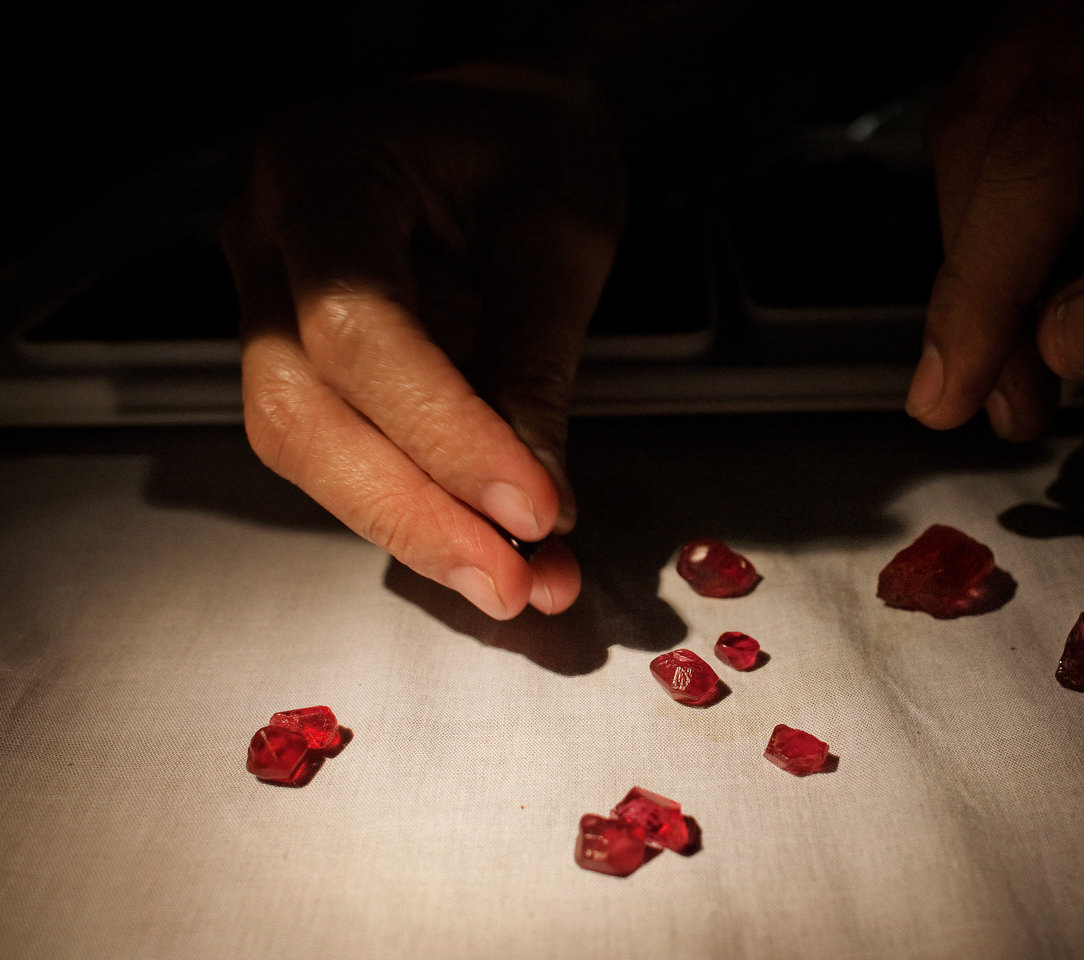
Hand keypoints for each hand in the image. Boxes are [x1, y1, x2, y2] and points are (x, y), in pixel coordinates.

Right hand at [223, 64, 624, 617]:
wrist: (499, 118)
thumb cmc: (530, 142)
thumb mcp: (562, 228)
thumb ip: (537, 361)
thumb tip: (535, 505)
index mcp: (325, 175)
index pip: (358, 328)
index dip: (444, 432)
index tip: (531, 506)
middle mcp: (269, 242)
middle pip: (302, 410)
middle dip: (413, 512)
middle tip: (514, 582)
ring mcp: (268, 301)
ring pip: (305, 446)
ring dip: (414, 528)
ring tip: (516, 580)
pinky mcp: (300, 355)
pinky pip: (339, 448)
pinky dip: (415, 506)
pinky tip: (486, 545)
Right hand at [908, 0, 1083, 438]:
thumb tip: (1083, 336)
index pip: (1049, 142)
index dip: (989, 277)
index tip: (961, 383)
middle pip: (992, 134)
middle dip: (983, 288)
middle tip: (1010, 392)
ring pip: (978, 130)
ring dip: (990, 260)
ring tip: (1041, 346)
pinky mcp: (1071, 33)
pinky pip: (1002, 121)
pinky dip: (1013, 218)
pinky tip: (1073, 268)